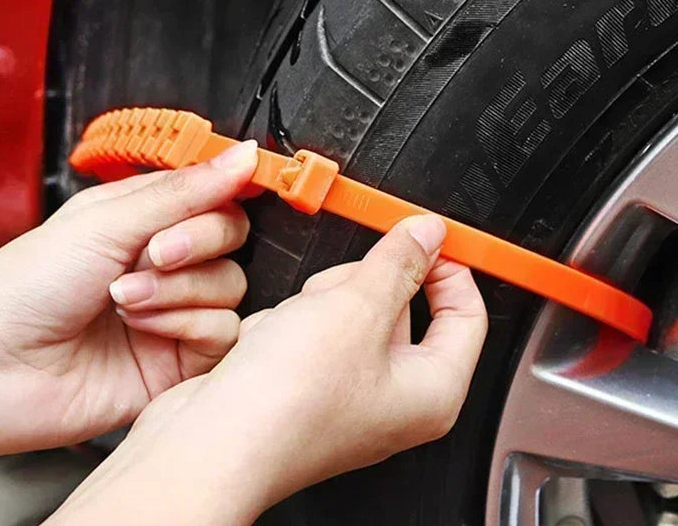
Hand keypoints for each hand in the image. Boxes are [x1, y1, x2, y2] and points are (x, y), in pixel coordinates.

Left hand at [0, 140, 257, 460]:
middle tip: (153, 253)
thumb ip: (184, 190)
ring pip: (230, 283)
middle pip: (232, 235)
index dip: (227, 190)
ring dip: (178, 289)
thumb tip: (243, 153)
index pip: (216, 192)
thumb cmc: (25, 287)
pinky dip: (186, 324)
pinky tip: (143, 327)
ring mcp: (176, 309)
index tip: (239, 185)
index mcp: (147, 217)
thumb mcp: (106, 221)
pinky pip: (223, 331)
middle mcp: (167, 261)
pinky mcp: (182, 356)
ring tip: (125, 299)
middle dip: (197, 241)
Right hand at [49, 214, 487, 525]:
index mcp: (432, 390)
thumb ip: (400, 262)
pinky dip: (292, 322)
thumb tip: (428, 235)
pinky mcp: (307, 385)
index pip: (468, 314)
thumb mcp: (358, 307)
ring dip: (323, 300)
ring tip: (301, 320)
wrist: (210, 443)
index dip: (451, 267)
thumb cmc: (287, 404)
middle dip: (367, 283)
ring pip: (352, 310)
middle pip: (402, 306)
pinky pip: (313, 328)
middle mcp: (394, 399)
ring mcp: (348, 393)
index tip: (429, 236)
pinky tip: (275, 340)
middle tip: (346, 285)